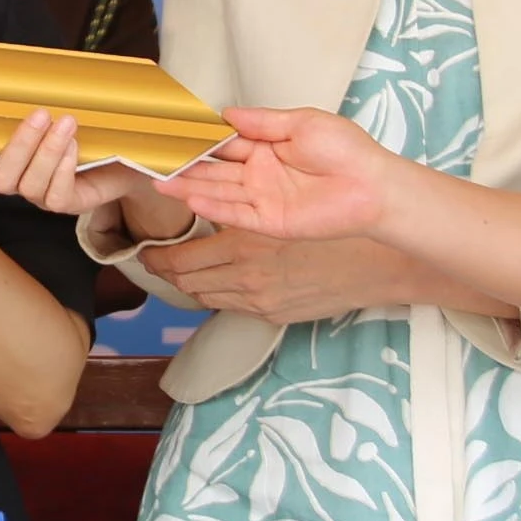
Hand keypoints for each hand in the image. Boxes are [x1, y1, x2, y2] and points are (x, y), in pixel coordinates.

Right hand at [0, 110, 152, 215]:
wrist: (121, 149)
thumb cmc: (78, 123)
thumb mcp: (51, 106)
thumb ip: (29, 96)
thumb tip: (19, 67)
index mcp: (2, 159)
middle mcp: (17, 180)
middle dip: (18, 147)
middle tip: (40, 114)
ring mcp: (40, 195)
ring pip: (28, 186)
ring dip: (47, 152)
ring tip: (67, 123)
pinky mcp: (66, 203)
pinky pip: (55, 197)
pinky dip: (63, 170)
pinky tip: (74, 146)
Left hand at [148, 227, 417, 323]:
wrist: (375, 263)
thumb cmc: (332, 225)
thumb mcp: (280, 207)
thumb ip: (240, 210)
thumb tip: (205, 206)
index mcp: (244, 244)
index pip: (179, 260)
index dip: (155, 257)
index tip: (145, 250)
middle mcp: (246, 278)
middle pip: (185, 283)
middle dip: (164, 272)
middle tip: (154, 260)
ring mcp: (259, 301)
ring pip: (204, 298)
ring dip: (188, 284)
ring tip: (181, 270)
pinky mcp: (272, 314)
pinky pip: (229, 307)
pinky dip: (215, 294)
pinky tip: (216, 281)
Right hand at [167, 106, 401, 242]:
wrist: (373, 186)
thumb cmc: (346, 150)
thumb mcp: (301, 123)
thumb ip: (261, 122)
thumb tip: (225, 113)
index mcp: (267, 147)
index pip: (224, 142)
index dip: (197, 138)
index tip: (170, 131)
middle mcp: (259, 173)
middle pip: (214, 169)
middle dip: (184, 164)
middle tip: (152, 158)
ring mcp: (263, 198)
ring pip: (218, 191)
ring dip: (189, 186)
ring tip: (159, 179)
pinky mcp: (270, 222)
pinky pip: (236, 214)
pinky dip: (213, 207)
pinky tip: (189, 198)